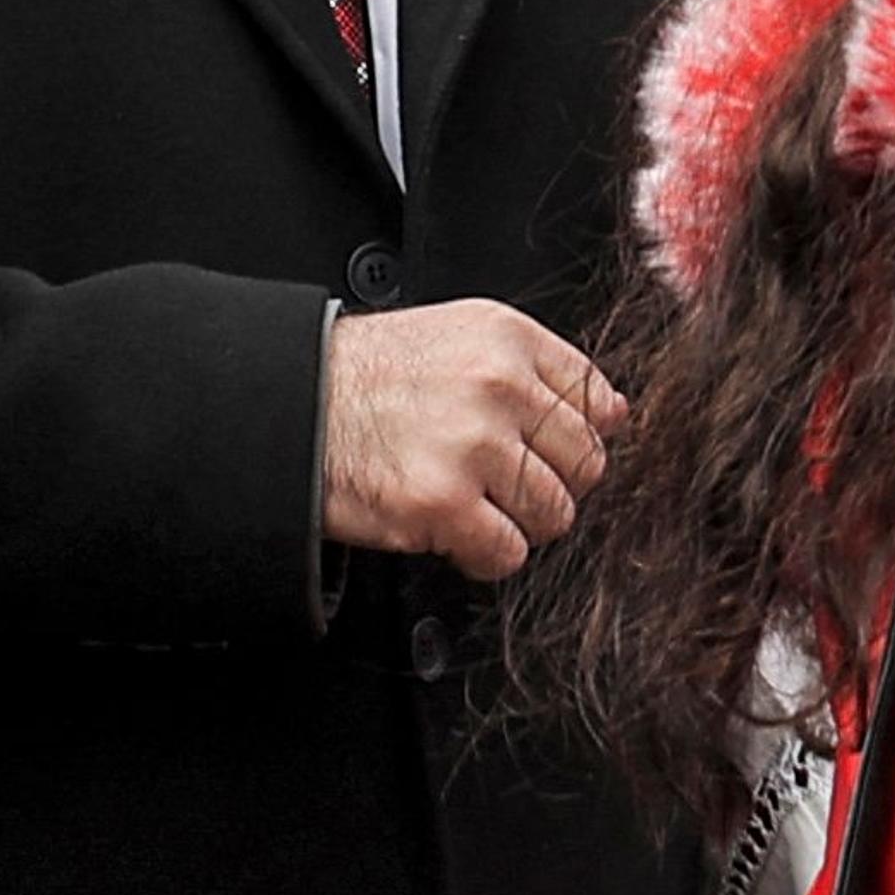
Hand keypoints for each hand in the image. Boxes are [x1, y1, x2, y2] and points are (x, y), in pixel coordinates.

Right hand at [321, 298, 623, 579]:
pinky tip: (453, 532)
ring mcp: (472, 445)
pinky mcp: (442, 502)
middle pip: (586, 464)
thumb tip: (612, 415)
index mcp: (508, 340)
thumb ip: (534, 371)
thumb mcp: (457, 339)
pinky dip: (484, 555)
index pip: (599, 405)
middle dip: (550, 485)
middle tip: (502, 485)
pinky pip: (508, 552)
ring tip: (472, 505)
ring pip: (554, 513)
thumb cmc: (362, 378)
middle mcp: (498, 386)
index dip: (574, 440)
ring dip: (517, 522)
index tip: (548, 453)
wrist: (282, 403)